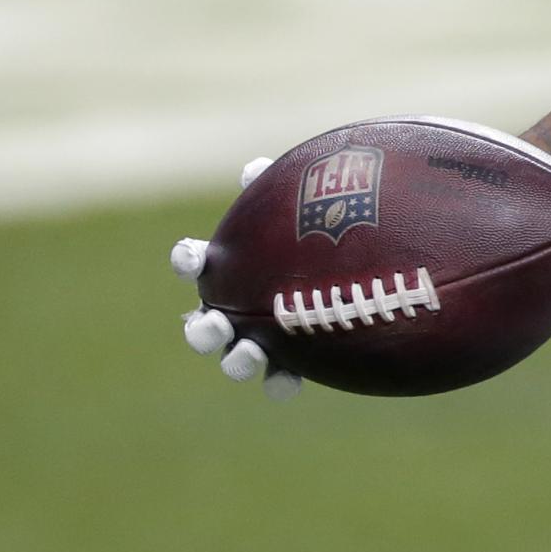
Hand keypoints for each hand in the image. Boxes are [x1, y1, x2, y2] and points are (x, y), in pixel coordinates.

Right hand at [170, 157, 301, 401]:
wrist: (362, 272)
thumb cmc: (316, 233)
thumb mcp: (301, 206)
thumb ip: (276, 188)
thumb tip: (253, 168)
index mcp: (228, 267)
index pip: (194, 260)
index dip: (188, 259)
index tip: (195, 258)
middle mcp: (234, 307)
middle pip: (201, 324)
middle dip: (202, 329)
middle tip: (215, 324)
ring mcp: (259, 337)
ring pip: (233, 357)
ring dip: (236, 359)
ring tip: (248, 354)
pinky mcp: (291, 360)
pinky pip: (279, 379)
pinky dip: (278, 382)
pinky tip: (287, 383)